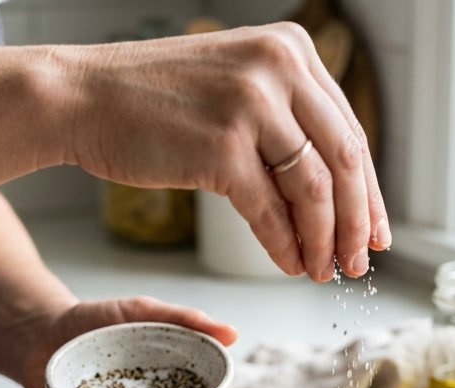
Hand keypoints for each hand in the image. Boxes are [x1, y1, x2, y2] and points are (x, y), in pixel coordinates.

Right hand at [54, 24, 389, 281]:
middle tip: (358, 263)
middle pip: (344, 161)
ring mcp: (251, 105)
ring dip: (323, 241)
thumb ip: (283, 120)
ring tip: (322, 271)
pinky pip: (269, 210)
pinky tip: (288, 265)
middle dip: (356, 223)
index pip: (348, 130)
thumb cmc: (150, 101)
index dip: (369, 190)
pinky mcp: (221, 146)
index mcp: (289, 49)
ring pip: (314, 189)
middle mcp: (278, 67)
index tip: (375, 230)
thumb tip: (332, 192)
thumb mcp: (233, 87)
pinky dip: (284, 245)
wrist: (79, 98)